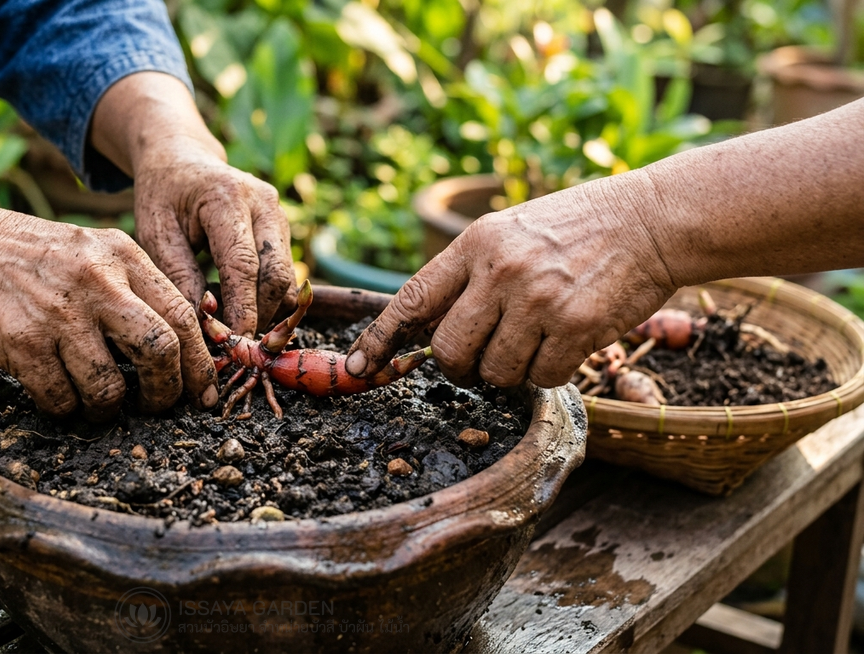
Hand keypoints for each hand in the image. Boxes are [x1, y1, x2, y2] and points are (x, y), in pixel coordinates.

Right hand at [0, 208, 218, 419]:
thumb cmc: (39, 259)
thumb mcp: (97, 252)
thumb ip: (139, 290)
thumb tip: (184, 352)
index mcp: (125, 257)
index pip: (184, 316)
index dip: (200, 364)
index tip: (203, 393)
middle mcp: (97, 282)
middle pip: (160, 350)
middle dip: (166, 392)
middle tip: (156, 405)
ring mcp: (59, 314)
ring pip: (109, 386)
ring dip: (108, 407)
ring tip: (98, 401)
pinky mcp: (22, 342)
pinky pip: (61, 398)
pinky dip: (66, 407)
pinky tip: (59, 393)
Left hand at [133, 135, 295, 336]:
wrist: (181, 159)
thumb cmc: (162, 195)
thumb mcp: (155, 232)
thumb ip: (177, 276)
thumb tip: (199, 326)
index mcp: (227, 198)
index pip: (244, 265)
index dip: (243, 309)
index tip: (232, 344)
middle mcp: (264, 203)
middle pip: (276, 275)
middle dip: (259, 316)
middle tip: (232, 347)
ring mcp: (279, 215)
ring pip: (286, 279)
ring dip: (265, 311)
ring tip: (232, 330)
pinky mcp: (283, 229)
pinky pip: (284, 274)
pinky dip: (266, 299)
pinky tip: (238, 310)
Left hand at [345, 174, 679, 388]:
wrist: (650, 219)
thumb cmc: (574, 230)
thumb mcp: (508, 234)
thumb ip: (468, 276)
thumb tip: (425, 327)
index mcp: (474, 244)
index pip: (411, 299)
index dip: (380, 338)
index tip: (360, 366)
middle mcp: (500, 271)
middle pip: (449, 350)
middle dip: (459, 367)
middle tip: (480, 360)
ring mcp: (538, 300)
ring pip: (494, 372)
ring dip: (509, 371)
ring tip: (534, 340)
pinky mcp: (576, 327)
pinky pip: (541, 378)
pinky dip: (548, 373)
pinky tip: (565, 343)